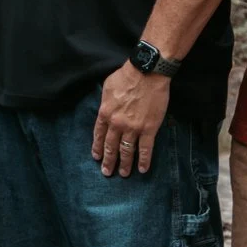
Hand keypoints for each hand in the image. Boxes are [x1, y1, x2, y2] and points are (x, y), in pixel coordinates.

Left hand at [91, 63, 169, 177]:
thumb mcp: (107, 87)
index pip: (99, 135)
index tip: (97, 157)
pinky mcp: (149, 129)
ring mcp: (133, 128)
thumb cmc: (127, 76)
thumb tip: (105, 110)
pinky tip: (143, 169)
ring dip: (125, 164)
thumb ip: (105, 102)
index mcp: (105, 113)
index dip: (98, 147)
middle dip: (109, 161)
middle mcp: (117, 124)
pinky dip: (144, 160)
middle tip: (107, 172)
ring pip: (127, 151)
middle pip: (111, 147)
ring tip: (124, 174)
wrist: (147, 73)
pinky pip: (145, 149)